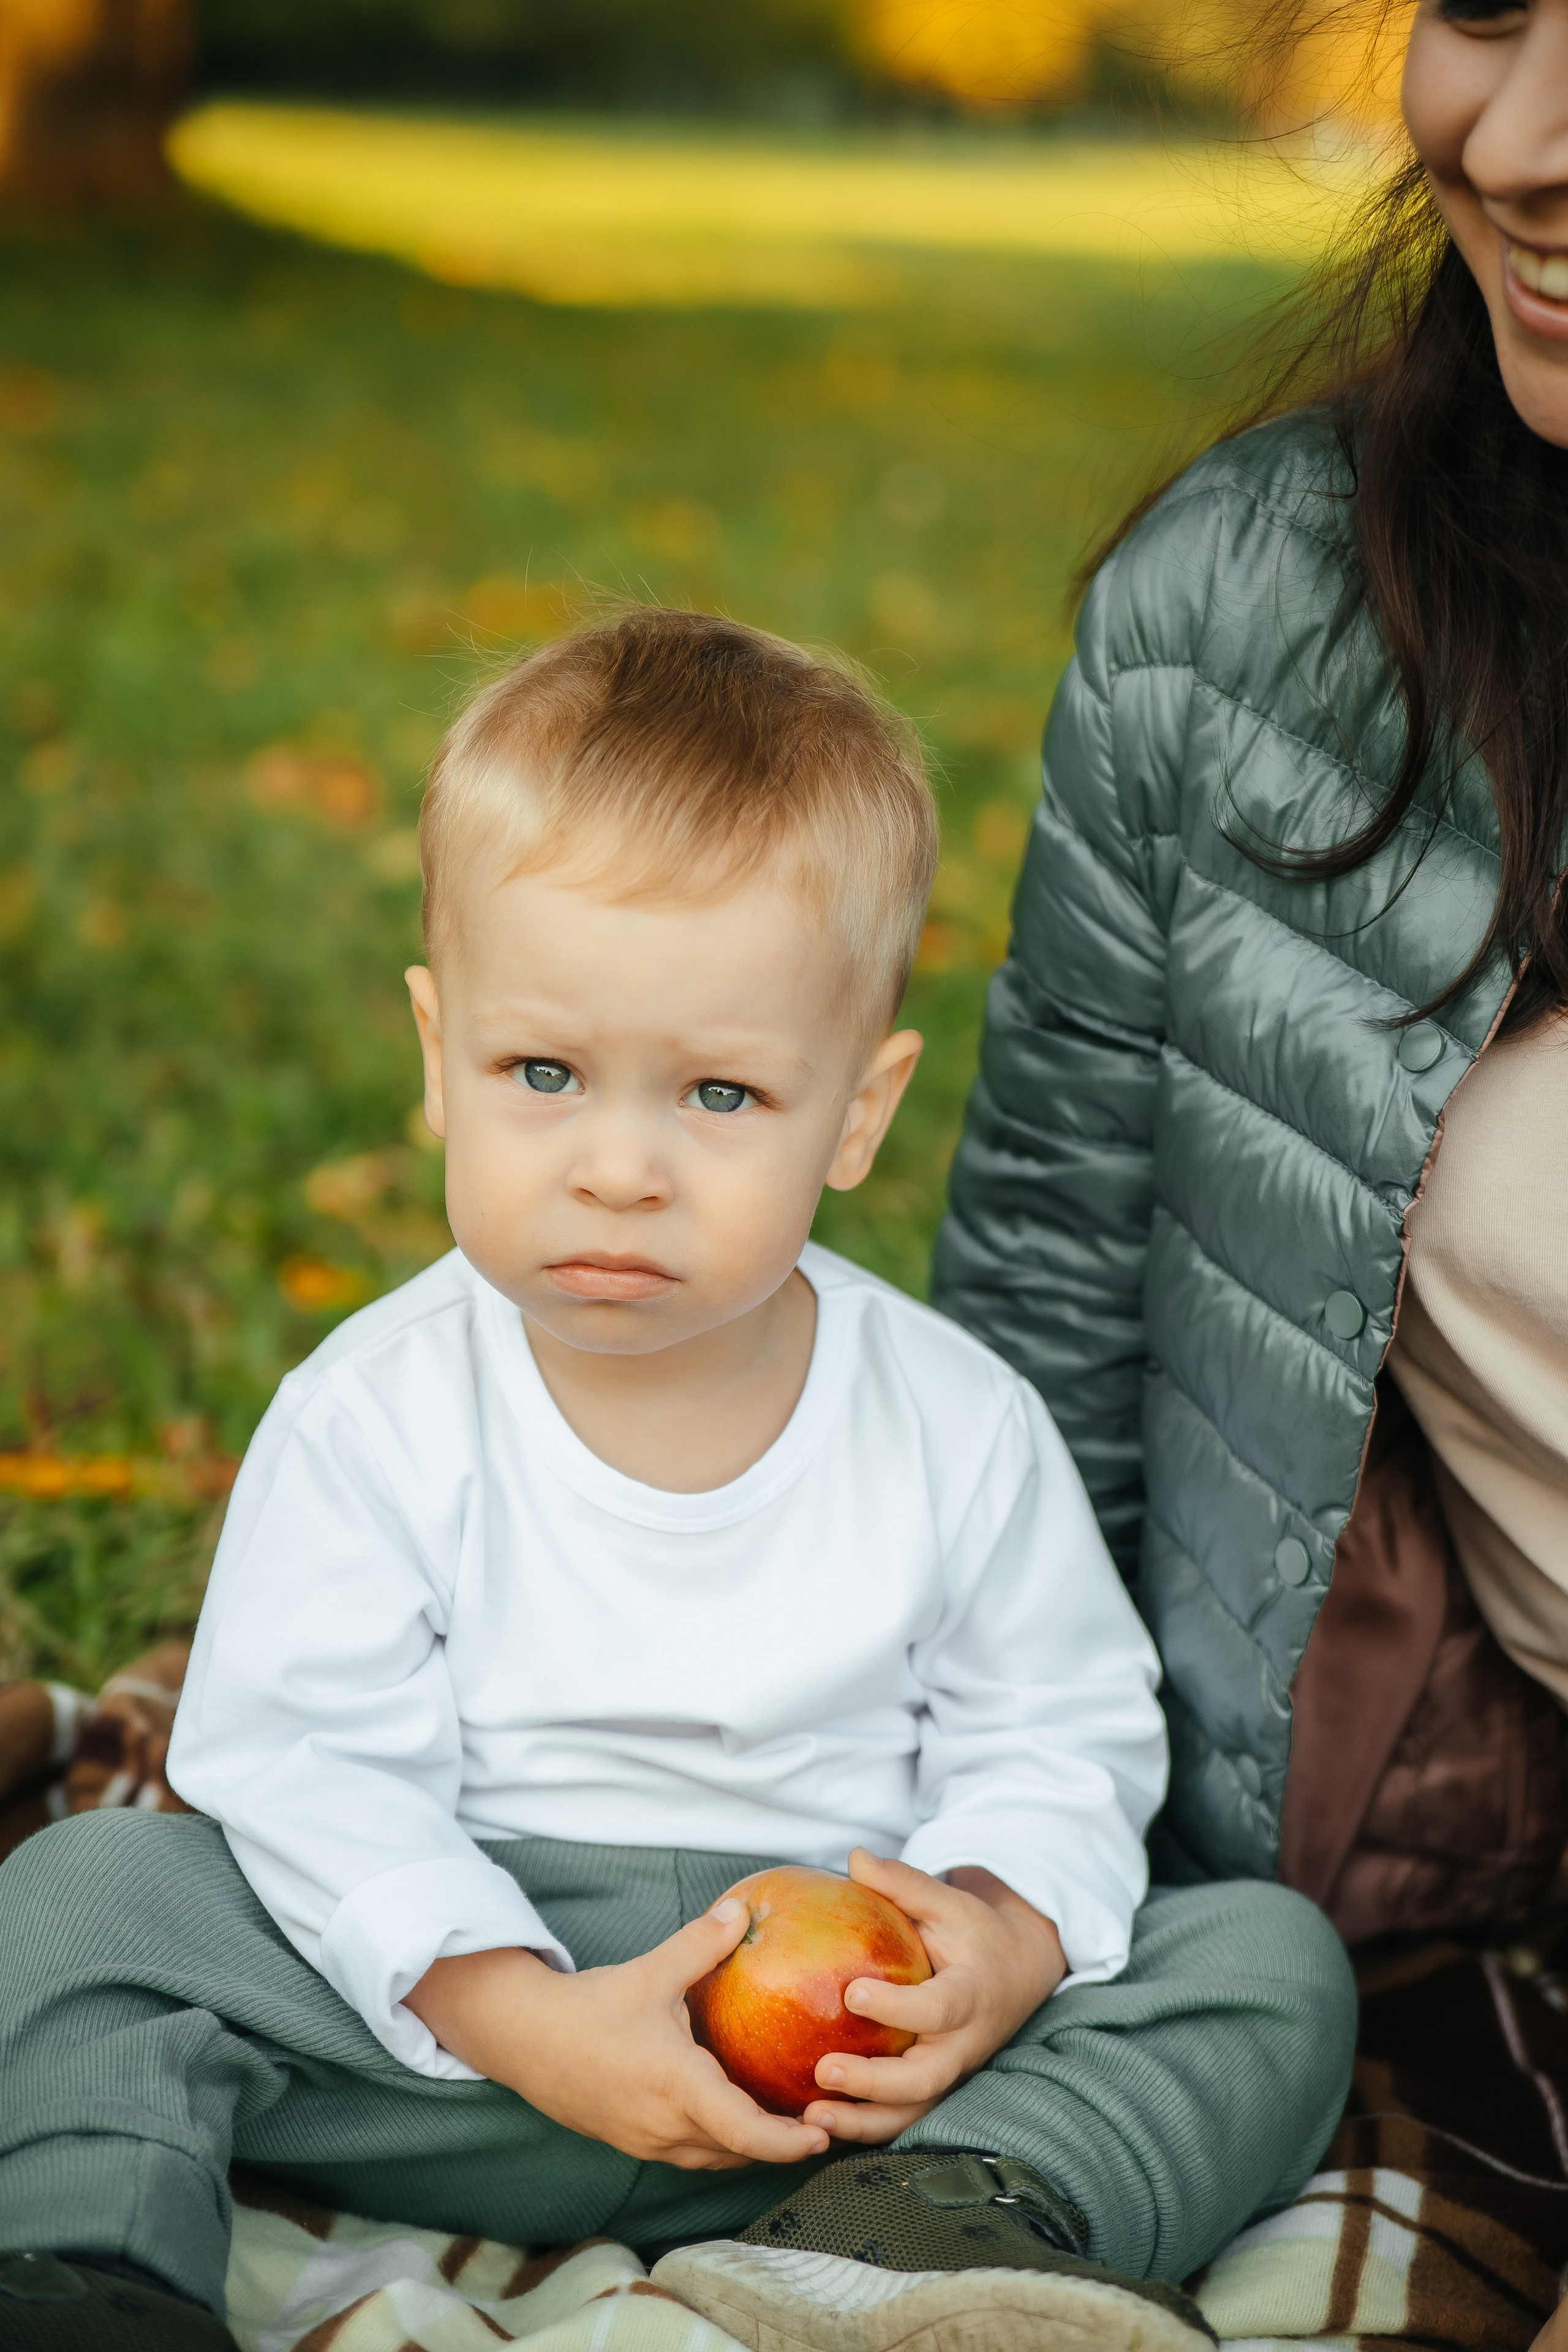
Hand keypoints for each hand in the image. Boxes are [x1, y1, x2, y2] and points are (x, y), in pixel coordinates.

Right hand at [405, 1898, 830, 2171]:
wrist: (522, 2039)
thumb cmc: (587, 2008)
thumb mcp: (650, 1972)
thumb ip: (701, 1944)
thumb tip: (743, 1910)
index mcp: (677, 2086)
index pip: (745, 2133)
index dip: (789, 2142)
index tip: (824, 2134)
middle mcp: (666, 2126)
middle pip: (739, 2153)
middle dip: (781, 2144)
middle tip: (821, 2119)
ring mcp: (647, 2141)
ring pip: (714, 2157)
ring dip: (749, 2146)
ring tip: (785, 2120)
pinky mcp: (633, 2142)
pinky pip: (690, 2154)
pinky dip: (719, 2143)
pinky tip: (732, 2115)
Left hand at [802, 1849, 1065, 2144]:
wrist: (1017, 1974)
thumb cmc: (975, 1934)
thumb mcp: (950, 1903)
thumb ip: (904, 1884)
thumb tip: (854, 1857)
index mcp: (971, 1995)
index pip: (937, 2008)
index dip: (898, 2006)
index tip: (852, 1993)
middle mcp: (962, 2045)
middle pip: (923, 2081)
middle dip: (873, 2083)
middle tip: (824, 2071)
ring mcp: (949, 2074)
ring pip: (910, 2114)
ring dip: (862, 2123)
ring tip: (811, 2117)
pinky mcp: (933, 2090)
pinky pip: (899, 2119)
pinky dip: (862, 2128)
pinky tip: (814, 2122)